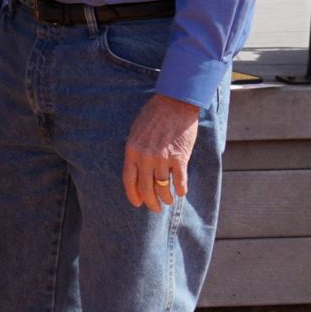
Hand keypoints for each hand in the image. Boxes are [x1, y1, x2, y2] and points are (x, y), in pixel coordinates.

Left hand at [122, 93, 200, 210]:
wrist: (174, 103)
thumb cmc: (154, 115)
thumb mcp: (136, 132)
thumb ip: (136, 151)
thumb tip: (138, 168)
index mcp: (132, 151)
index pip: (128, 180)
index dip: (133, 195)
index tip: (137, 203)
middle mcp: (145, 157)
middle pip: (145, 188)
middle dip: (150, 201)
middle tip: (155, 208)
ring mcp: (162, 158)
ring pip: (163, 187)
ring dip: (166, 197)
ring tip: (169, 201)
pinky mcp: (179, 157)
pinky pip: (180, 180)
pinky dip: (181, 188)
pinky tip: (182, 192)